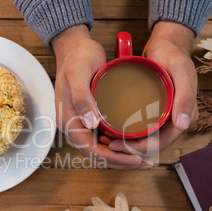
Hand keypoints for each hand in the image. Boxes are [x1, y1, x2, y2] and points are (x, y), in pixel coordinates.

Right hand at [51, 25, 148, 168]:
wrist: (73, 47)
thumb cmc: (77, 58)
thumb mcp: (78, 73)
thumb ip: (82, 98)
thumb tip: (90, 123)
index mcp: (67, 119)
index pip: (89, 149)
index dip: (112, 158)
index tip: (134, 159)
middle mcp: (72, 124)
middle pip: (95, 153)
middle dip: (119, 161)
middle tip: (144, 162)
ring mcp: (80, 121)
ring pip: (99, 147)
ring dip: (120, 155)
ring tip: (142, 157)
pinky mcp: (88, 115)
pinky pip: (101, 137)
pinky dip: (117, 144)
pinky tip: (132, 142)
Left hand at [109, 22, 198, 157]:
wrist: (165, 44)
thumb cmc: (173, 55)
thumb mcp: (180, 71)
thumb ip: (184, 96)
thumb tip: (183, 124)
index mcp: (184, 116)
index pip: (160, 143)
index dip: (138, 149)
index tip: (117, 145)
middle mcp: (174, 120)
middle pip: (150, 145)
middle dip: (129, 150)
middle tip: (107, 144)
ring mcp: (163, 116)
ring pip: (144, 140)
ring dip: (126, 145)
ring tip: (106, 140)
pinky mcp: (152, 111)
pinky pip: (140, 129)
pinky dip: (126, 134)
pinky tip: (111, 132)